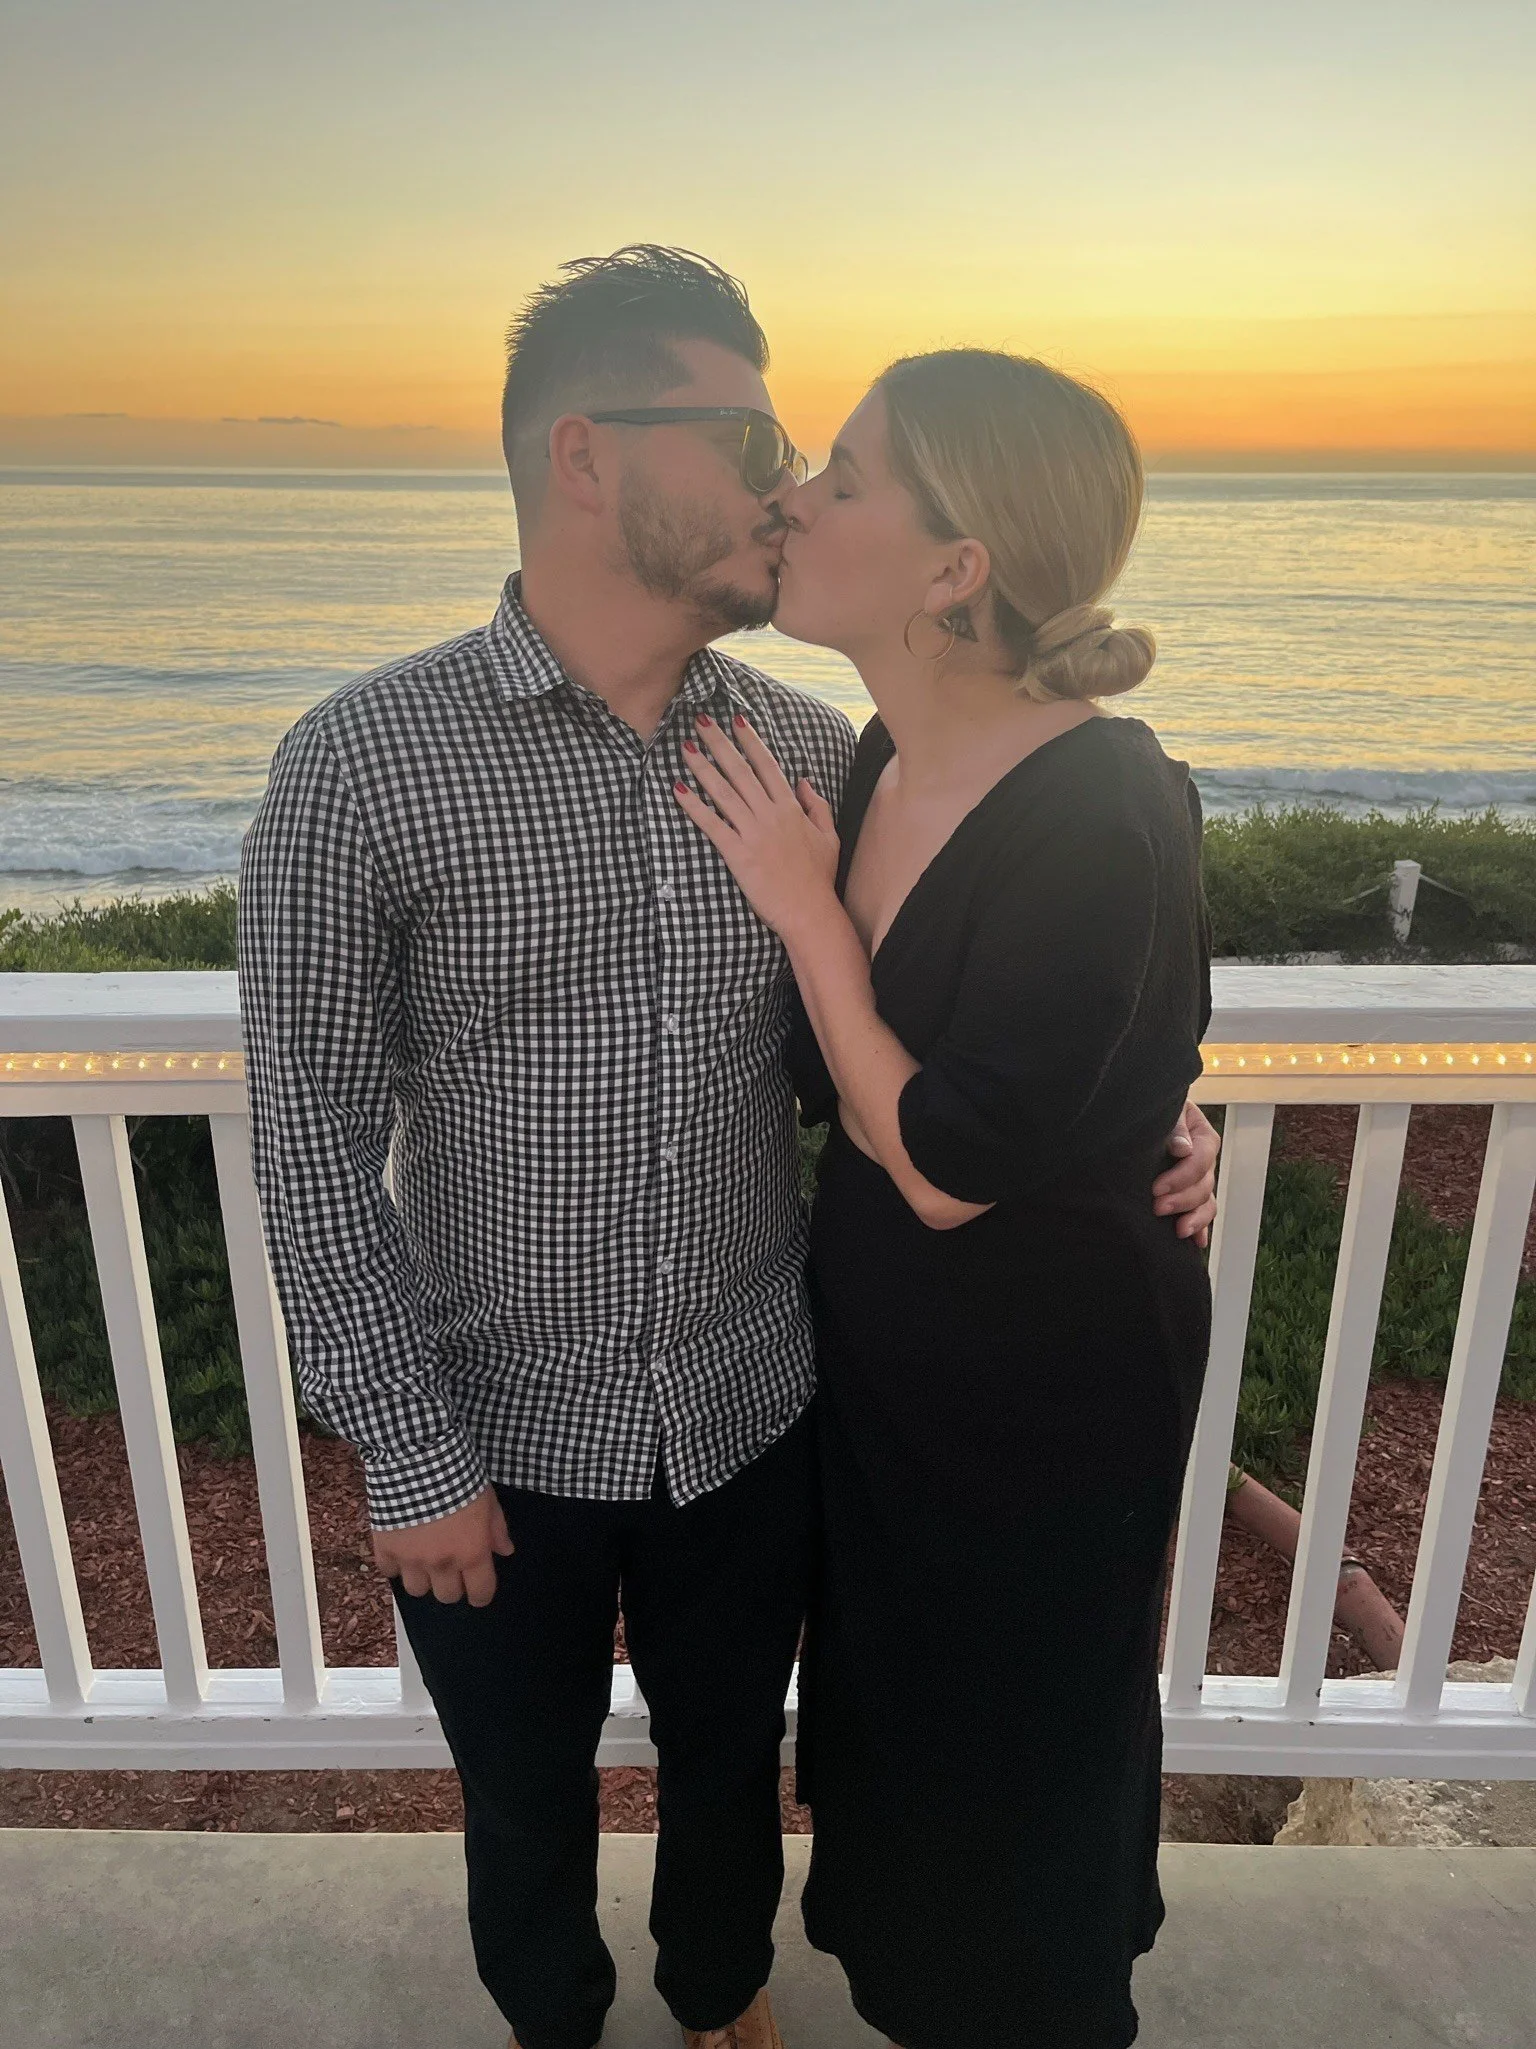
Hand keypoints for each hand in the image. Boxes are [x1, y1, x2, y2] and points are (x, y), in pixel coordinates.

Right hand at [372, 1484, 514, 1605]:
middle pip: (448, 1596)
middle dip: (452, 1584)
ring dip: (423, 1577)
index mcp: (471, 1553)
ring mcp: (410, 1559)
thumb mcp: (487, 1499)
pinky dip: (394, 1564)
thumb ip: (497, 1529)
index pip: (480, 1593)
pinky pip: (388, 1572)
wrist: (419, 1457)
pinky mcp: (385, 1548)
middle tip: (451, 1566)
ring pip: (417, 1590)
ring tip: (423, 1558)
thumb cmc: (459, 1475)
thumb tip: (505, 1550)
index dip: (481, 1593)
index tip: (478, 1588)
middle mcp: (442, 1563)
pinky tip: (401, 1548)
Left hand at [673, 712, 839, 941]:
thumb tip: (804, 781)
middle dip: (719, 743)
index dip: (750, 741)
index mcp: (790, 809)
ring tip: (685, 747)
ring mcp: (752, 833)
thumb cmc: (819, 878)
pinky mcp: (737, 854)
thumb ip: (817, 805)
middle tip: (700, 721)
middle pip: (740, 771)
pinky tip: (678, 789)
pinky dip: (693, 806)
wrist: (810, 911)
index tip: (736, 720)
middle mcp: (770, 815)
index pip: (767, 766)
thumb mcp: (828, 836)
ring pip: (723, 792)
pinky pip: (711, 824)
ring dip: (702, 767)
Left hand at [1153, 1098, 1219, 1246]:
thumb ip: (1175, 1126)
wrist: (1136, 1119)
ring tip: (1179, 1231)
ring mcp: (1198, 1178)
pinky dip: (1201, 1228)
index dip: (1182, 1176)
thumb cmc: (1151, 1110)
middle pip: (1205, 1184)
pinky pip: (1202, 1212)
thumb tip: (1182, 1148)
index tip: (1157, 1188)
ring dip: (1195, 1218)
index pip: (1202, 1158)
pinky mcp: (1188, 1193)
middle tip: (1158, 1207)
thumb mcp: (1166, 1110)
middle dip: (1183, 1199)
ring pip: (1207, 1202)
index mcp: (1201, 1135)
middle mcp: (1203, 1158)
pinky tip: (1197, 1242)